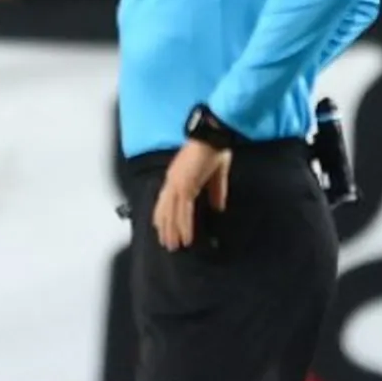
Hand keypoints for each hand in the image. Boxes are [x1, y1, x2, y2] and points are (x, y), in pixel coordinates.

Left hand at [153, 135, 231, 251]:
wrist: (213, 134)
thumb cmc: (215, 149)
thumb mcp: (216, 175)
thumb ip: (216, 192)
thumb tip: (218, 207)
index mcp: (177, 177)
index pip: (166, 201)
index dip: (164, 216)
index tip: (163, 230)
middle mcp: (173, 181)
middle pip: (165, 210)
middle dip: (166, 228)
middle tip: (167, 244)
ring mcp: (177, 182)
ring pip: (172, 213)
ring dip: (173, 231)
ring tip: (174, 246)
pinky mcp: (185, 184)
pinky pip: (183, 210)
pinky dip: (184, 225)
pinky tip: (185, 237)